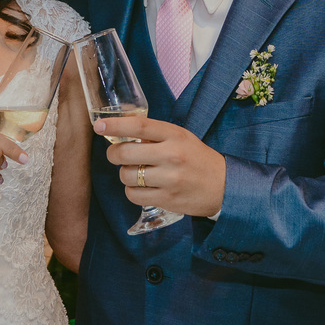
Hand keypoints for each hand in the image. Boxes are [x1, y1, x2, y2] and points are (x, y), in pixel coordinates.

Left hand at [95, 116, 224, 216]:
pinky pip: (133, 195)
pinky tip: (143, 187)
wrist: (225, 187)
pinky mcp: (167, 199)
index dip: (115, 125)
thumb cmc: (197, 158)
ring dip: (125, 174)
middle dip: (113, 154)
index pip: (139, 126)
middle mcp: (171, 155)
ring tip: (137, 173)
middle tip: (116, 155)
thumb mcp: (181, 137)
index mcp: (174, 135)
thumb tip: (120, 130)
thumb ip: (155, 134)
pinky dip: (132, 191)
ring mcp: (170, 179)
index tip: (99, 126)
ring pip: (126, 176)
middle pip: (125, 153)